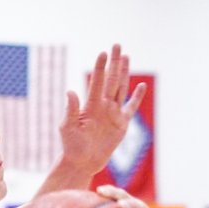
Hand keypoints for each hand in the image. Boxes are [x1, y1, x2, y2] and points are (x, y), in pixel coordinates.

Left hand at [59, 44, 145, 176]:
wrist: (82, 162)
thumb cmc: (71, 146)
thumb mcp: (67, 128)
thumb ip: (70, 110)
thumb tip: (70, 91)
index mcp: (91, 105)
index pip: (97, 82)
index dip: (100, 68)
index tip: (103, 53)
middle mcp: (103, 105)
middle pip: (111, 80)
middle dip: (114, 62)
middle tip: (117, 45)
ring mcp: (113, 113)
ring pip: (121, 88)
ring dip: (124, 73)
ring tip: (126, 56)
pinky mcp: (121, 124)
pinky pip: (131, 108)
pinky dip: (137, 98)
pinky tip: (141, 86)